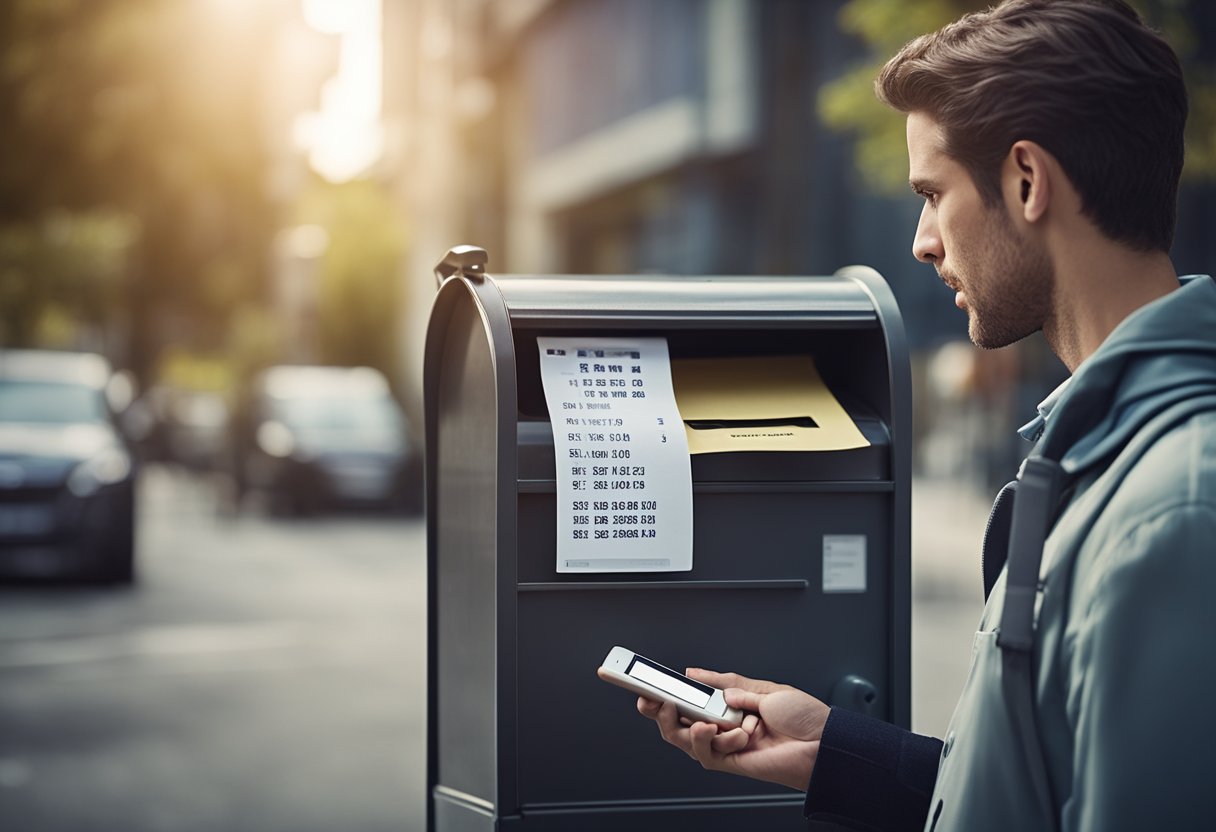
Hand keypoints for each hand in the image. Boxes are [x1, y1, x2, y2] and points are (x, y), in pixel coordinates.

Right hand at [637, 669, 828, 791]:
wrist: (823, 742)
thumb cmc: (803, 716)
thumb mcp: (762, 689)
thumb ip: (726, 684)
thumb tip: (694, 675)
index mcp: (728, 705)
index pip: (689, 698)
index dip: (664, 692)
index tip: (643, 681)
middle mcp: (722, 725)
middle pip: (677, 722)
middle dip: (660, 711)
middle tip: (652, 700)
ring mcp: (725, 745)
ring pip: (685, 740)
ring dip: (688, 729)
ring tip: (701, 719)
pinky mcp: (731, 762)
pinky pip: (707, 754)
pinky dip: (712, 741)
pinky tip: (726, 731)